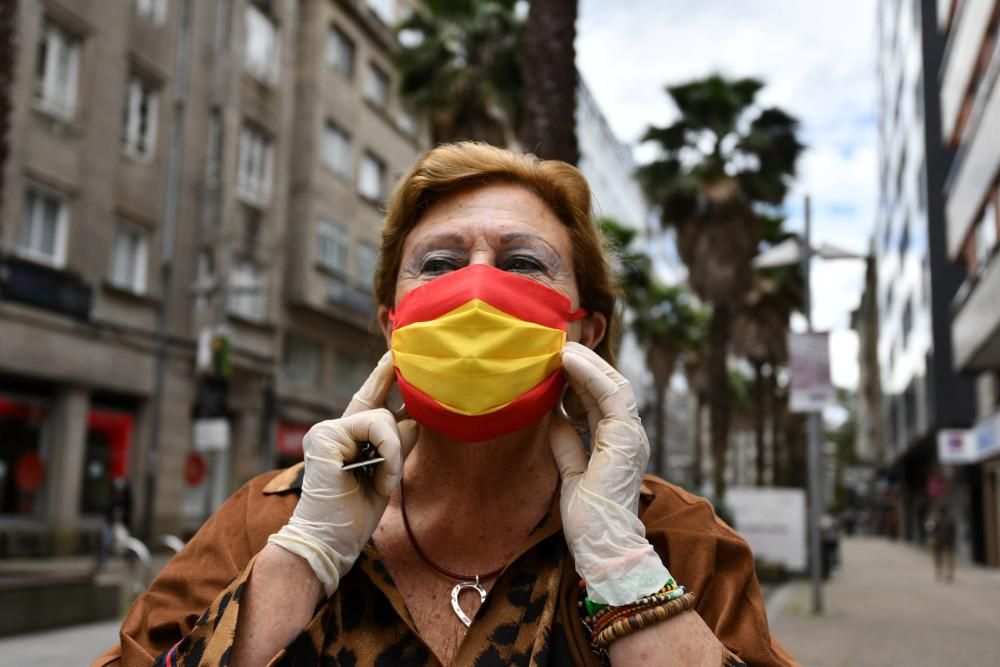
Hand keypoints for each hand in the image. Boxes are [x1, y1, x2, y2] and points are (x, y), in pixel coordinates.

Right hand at [268, 352, 418, 596]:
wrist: (329, 541)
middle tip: (397, 349)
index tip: (395, 353)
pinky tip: (382, 479)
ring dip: (395, 453)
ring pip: (384, 418)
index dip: (384, 375)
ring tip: (386, 481)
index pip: (372, 399)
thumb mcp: (386, 473)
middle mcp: (337, 428)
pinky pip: (377, 427)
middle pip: (379, 399)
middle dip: (390, 375)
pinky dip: (389, 454)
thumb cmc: (354, 515)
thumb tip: (416, 418)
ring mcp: (329, 429)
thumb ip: (398, 444)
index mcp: (349, 437)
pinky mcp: (326, 435)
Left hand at [550, 342, 669, 605]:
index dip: (581, 378)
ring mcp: (631, 435)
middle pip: (610, 385)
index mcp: (618, 442)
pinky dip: (590, 375)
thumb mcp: (572, 471)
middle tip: (557, 346)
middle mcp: (629, 435)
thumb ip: (567, 443)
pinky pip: (611, 395)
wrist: (604, 546)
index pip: (602, 399)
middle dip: (584, 364)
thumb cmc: (589, 517)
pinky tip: (569, 361)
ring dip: (587, 363)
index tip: (556, 363)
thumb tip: (552, 417)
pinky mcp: (625, 438)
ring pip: (613, 383)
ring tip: (561, 347)